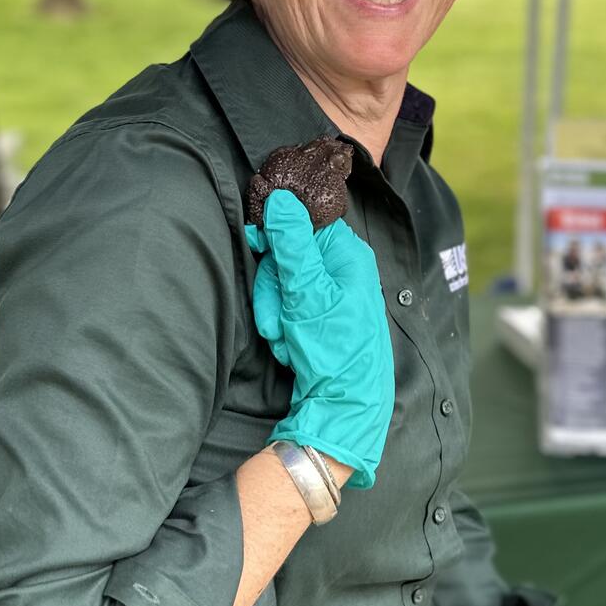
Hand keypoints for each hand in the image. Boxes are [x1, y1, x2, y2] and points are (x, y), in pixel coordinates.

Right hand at [244, 190, 394, 487]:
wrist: (344, 406)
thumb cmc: (333, 348)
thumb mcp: (306, 292)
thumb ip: (291, 243)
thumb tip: (281, 198)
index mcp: (348, 254)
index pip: (302, 223)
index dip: (276, 239)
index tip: (258, 249)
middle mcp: (344, 270)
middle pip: (288, 256)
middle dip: (273, 289)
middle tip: (274, 318)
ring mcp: (334, 295)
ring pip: (284, 285)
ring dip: (275, 312)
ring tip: (283, 338)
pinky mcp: (322, 318)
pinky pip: (290, 308)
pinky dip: (282, 327)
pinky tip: (289, 346)